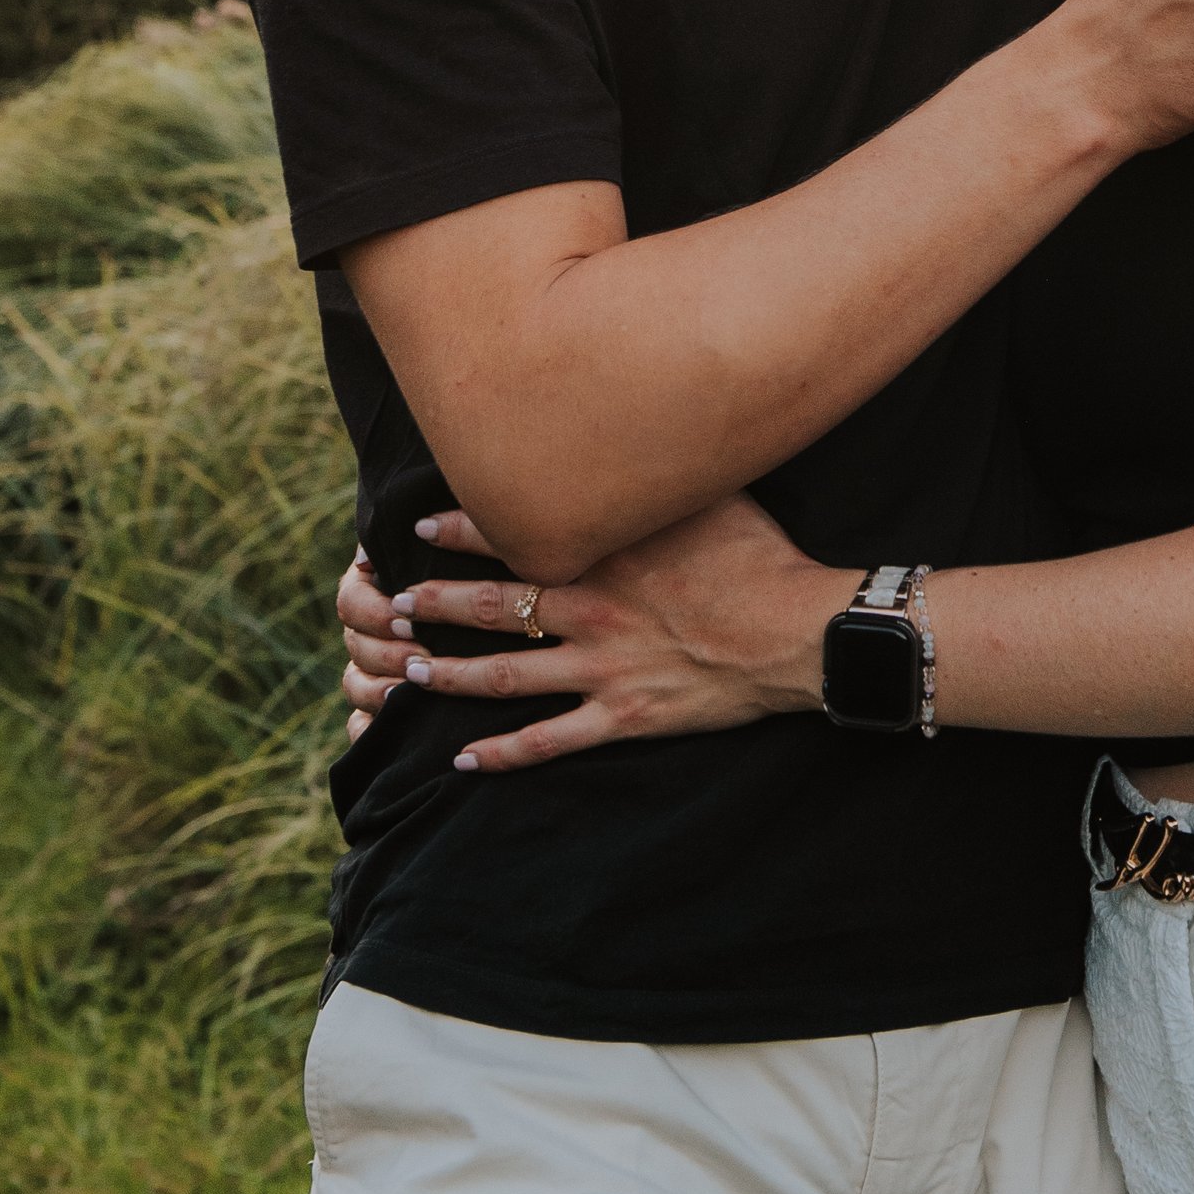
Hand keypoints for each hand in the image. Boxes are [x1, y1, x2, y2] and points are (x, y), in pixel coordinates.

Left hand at [336, 498, 840, 770]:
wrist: (800, 631)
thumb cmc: (760, 556)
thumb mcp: (708, 495)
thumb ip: (658, 475)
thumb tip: (633, 432)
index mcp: (606, 551)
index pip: (512, 535)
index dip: (457, 532)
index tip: (418, 530)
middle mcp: (590, 607)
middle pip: (491, 606)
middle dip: (435, 605)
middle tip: (394, 604)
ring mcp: (602, 667)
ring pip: (502, 675)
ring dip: (447, 675)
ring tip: (406, 671)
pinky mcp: (622, 716)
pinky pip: (547, 742)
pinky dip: (501, 755)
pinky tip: (463, 761)